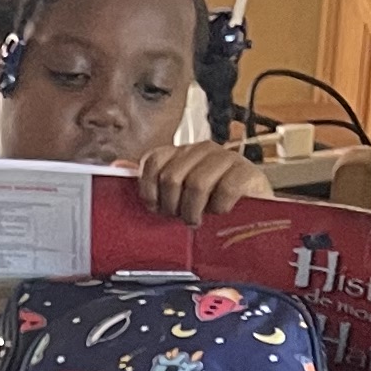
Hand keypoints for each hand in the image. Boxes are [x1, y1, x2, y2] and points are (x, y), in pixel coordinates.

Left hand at [128, 139, 264, 226]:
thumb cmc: (210, 210)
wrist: (254, 220)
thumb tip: (116, 166)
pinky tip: (222, 213)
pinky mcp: (248, 172)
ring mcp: (226, 158)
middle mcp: (202, 150)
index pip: (152, 161)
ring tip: (199, 220)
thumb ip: (150, 182)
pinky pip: (225, 190)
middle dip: (173, 207)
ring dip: (194, 211)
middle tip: (182, 218)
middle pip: (171, 177)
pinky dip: (220, 208)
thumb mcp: (175, 198)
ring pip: (197, 184)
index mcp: (181, 154)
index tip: (158, 209)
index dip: (150, 191)